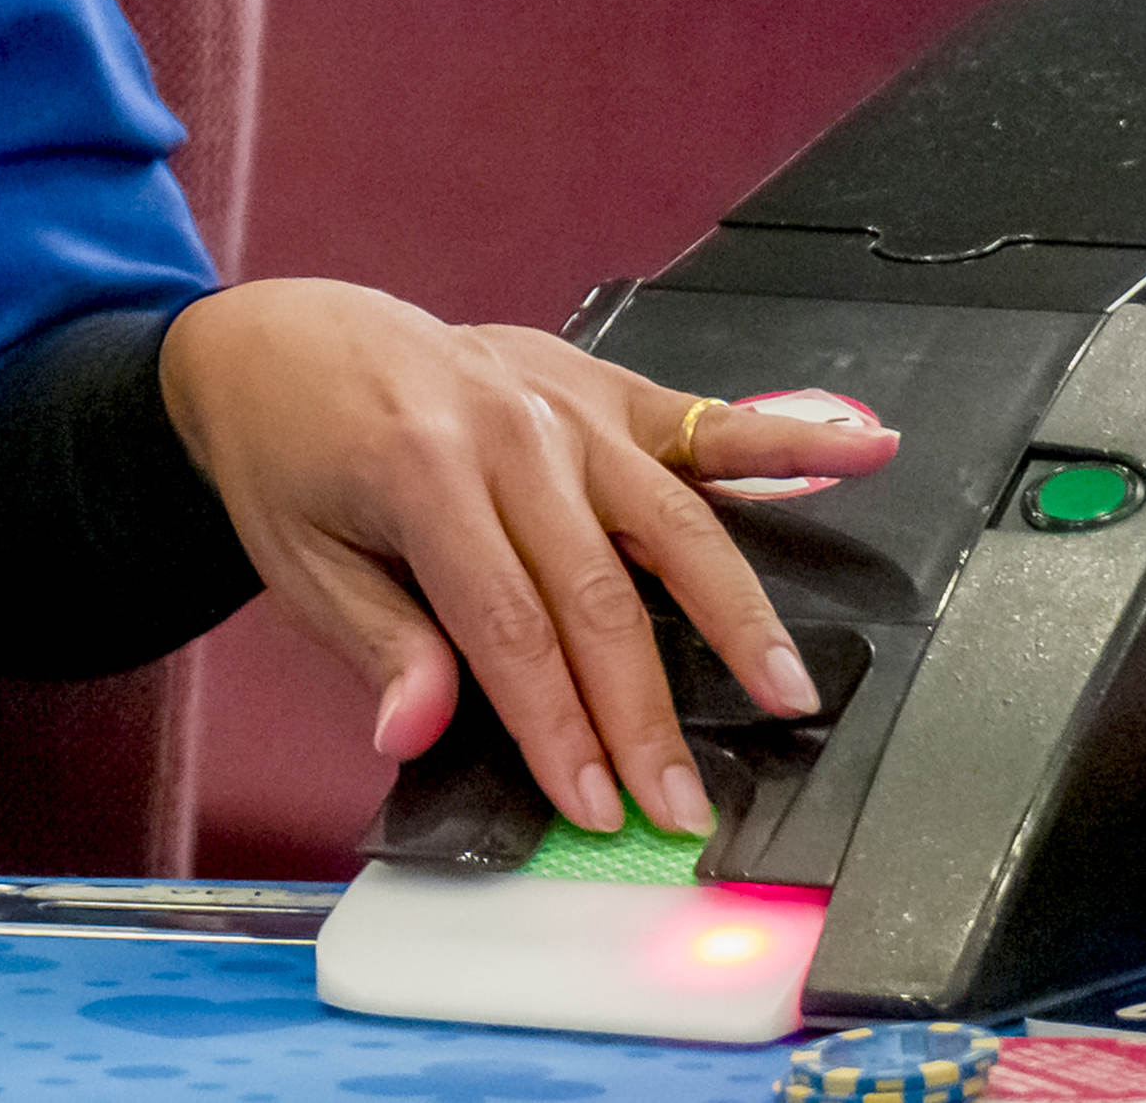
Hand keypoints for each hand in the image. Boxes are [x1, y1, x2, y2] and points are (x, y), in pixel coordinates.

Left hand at [163, 278, 905, 837]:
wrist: (281, 340)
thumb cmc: (287, 452)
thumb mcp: (296, 555)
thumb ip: (374, 641)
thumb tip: (413, 733)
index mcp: (420, 471)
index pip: (508, 628)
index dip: (556, 728)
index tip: (595, 805)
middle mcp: (508, 430)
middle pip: (598, 593)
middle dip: (641, 711)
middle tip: (680, 802)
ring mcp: (563, 403)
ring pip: (670, 519)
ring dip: (736, 611)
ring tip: (784, 692)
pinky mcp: (598, 385)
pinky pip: (699, 418)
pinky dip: (783, 437)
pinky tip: (865, 449)